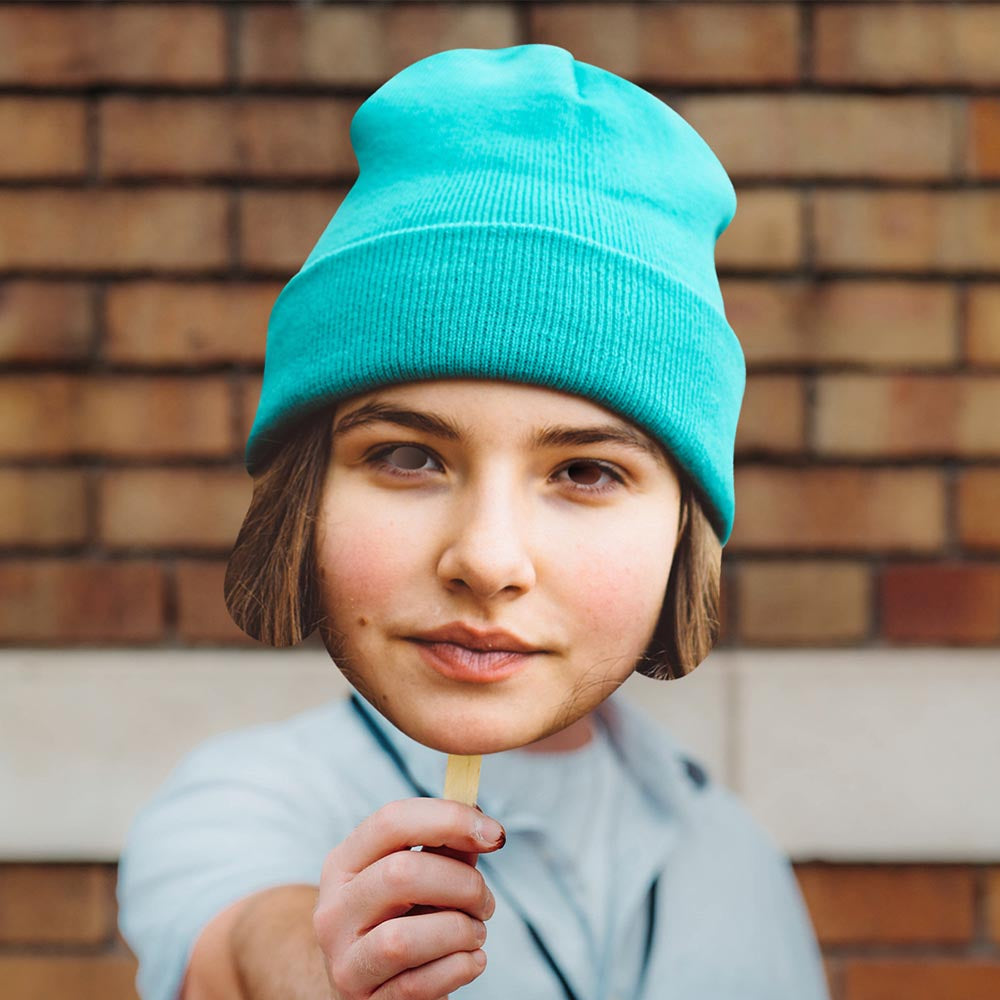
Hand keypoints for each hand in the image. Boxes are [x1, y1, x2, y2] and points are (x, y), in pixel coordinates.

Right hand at [314, 797, 505, 998]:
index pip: (392, 821)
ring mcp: (343, 960)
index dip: (449, 819)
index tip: (493, 833)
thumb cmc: (403, 920)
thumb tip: (483, 828)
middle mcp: (334, 909)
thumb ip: (447, 850)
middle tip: (484, 901)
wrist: (369, 985)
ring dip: (460, 931)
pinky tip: (470, 960)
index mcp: (344, 863)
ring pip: (403, 939)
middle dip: (462, 884)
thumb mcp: (418, 879)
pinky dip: (458, 968)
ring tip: (475, 933)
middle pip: (401, 874)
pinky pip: (417, 985)